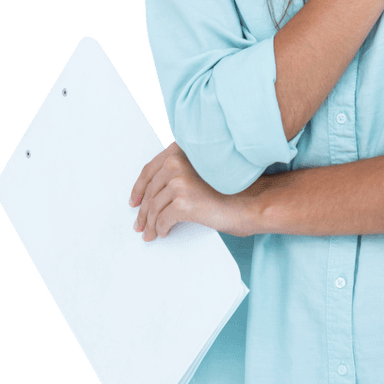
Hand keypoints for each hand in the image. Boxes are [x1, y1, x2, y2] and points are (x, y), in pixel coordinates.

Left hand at [129, 141, 245, 239]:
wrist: (250, 203)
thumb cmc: (230, 189)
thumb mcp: (201, 171)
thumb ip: (179, 172)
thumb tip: (152, 193)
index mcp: (181, 151)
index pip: (150, 169)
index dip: (139, 188)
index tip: (134, 201)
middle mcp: (178, 161)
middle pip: (150, 190)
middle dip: (143, 211)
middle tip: (139, 224)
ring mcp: (179, 181)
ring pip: (154, 207)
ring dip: (150, 223)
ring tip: (149, 233)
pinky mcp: (182, 202)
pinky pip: (162, 219)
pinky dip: (160, 229)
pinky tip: (162, 233)